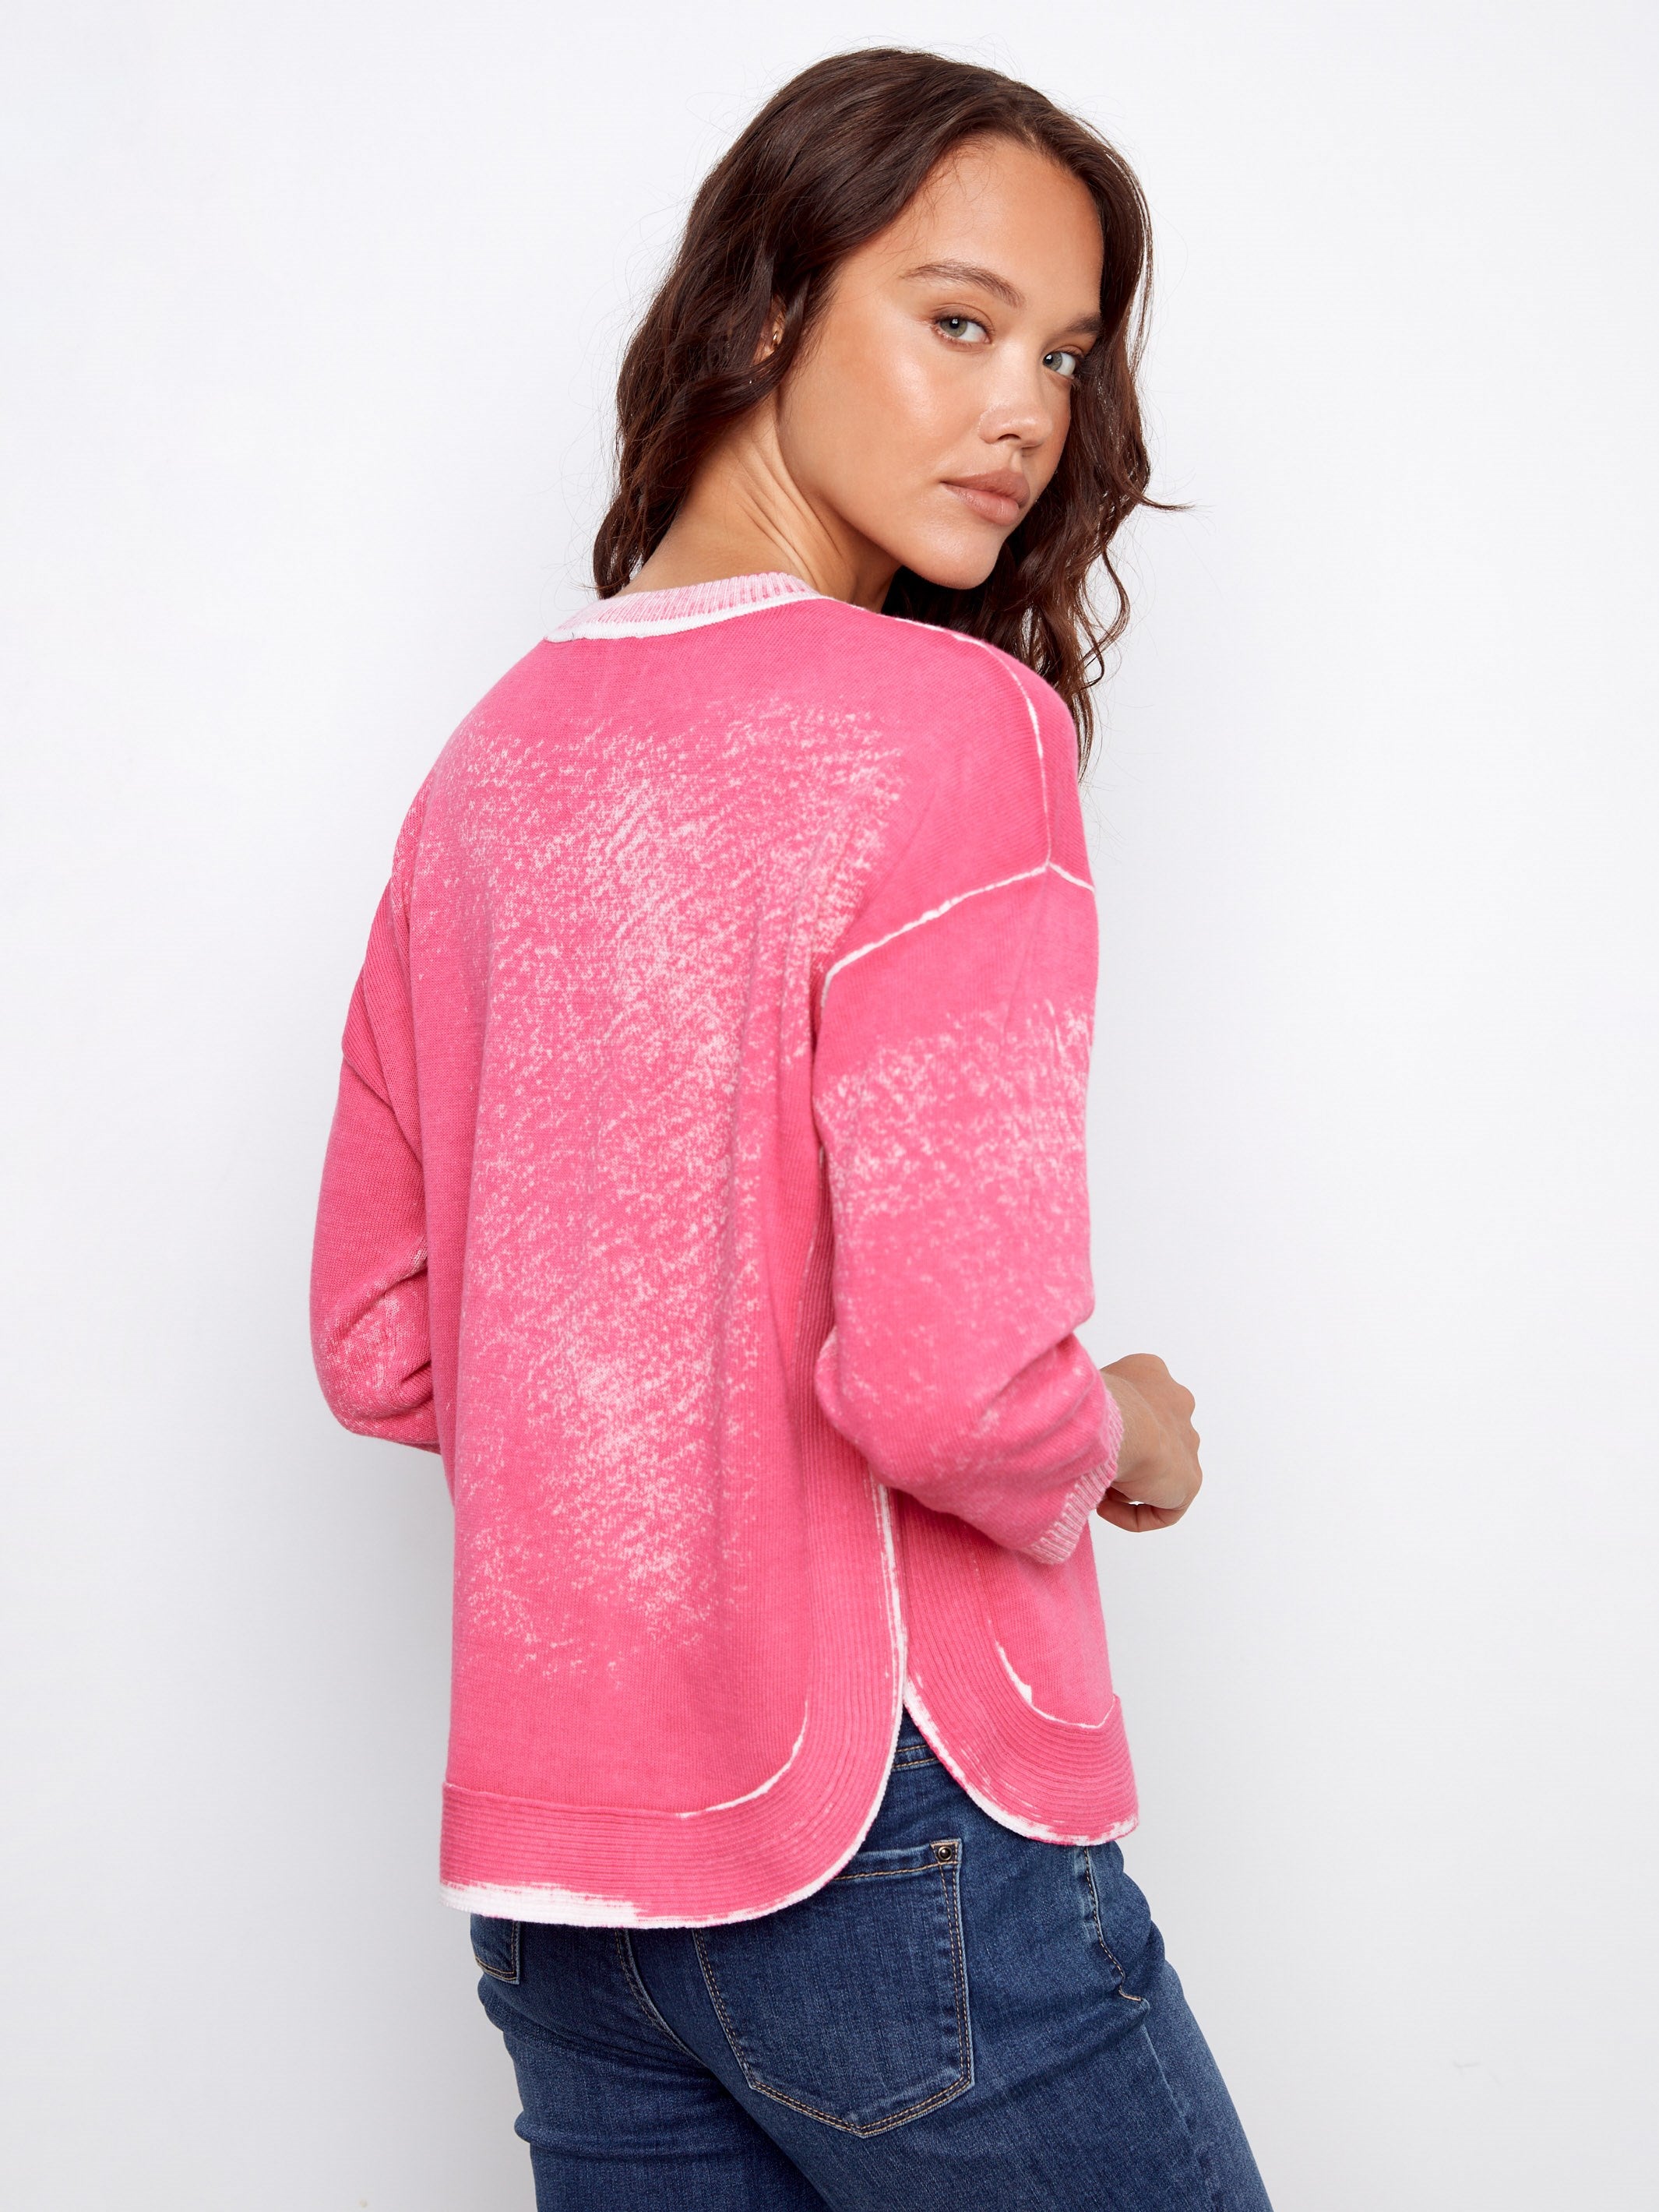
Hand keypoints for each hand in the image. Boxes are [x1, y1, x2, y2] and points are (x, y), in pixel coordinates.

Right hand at [1095, 1355, 1202, 1532]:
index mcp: (1152, 1375)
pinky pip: (1164, 1507)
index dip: (1111, 1429)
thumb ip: (1088, 1403)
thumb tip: (1076, 1428)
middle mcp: (1178, 1404)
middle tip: (1092, 1467)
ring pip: (1157, 1471)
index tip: (1088, 1445)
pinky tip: (1104, 1509)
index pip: (1135, 1403)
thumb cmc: (1093, 1400)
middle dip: (1124, 1456)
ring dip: (1126, 1485)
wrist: (1121, 1424)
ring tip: (1094, 1490)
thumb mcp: (1082, 1388)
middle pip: (1149, 1437)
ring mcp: (1188, 1443)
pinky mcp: (1189, 1481)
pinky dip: (1133, 1514)